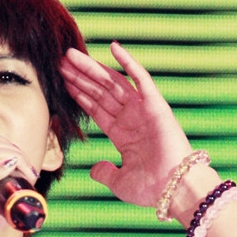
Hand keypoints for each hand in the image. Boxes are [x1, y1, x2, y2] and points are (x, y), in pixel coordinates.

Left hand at [60, 42, 192, 208]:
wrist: (174, 189)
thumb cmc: (152, 189)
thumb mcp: (120, 183)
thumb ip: (105, 174)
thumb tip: (95, 170)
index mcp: (123, 135)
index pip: (97, 108)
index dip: (80, 93)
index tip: (64, 81)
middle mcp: (132, 119)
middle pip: (101, 91)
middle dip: (81, 77)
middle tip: (62, 61)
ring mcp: (143, 110)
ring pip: (113, 82)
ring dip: (93, 68)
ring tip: (71, 55)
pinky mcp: (156, 105)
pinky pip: (140, 78)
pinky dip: (128, 62)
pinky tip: (113, 47)